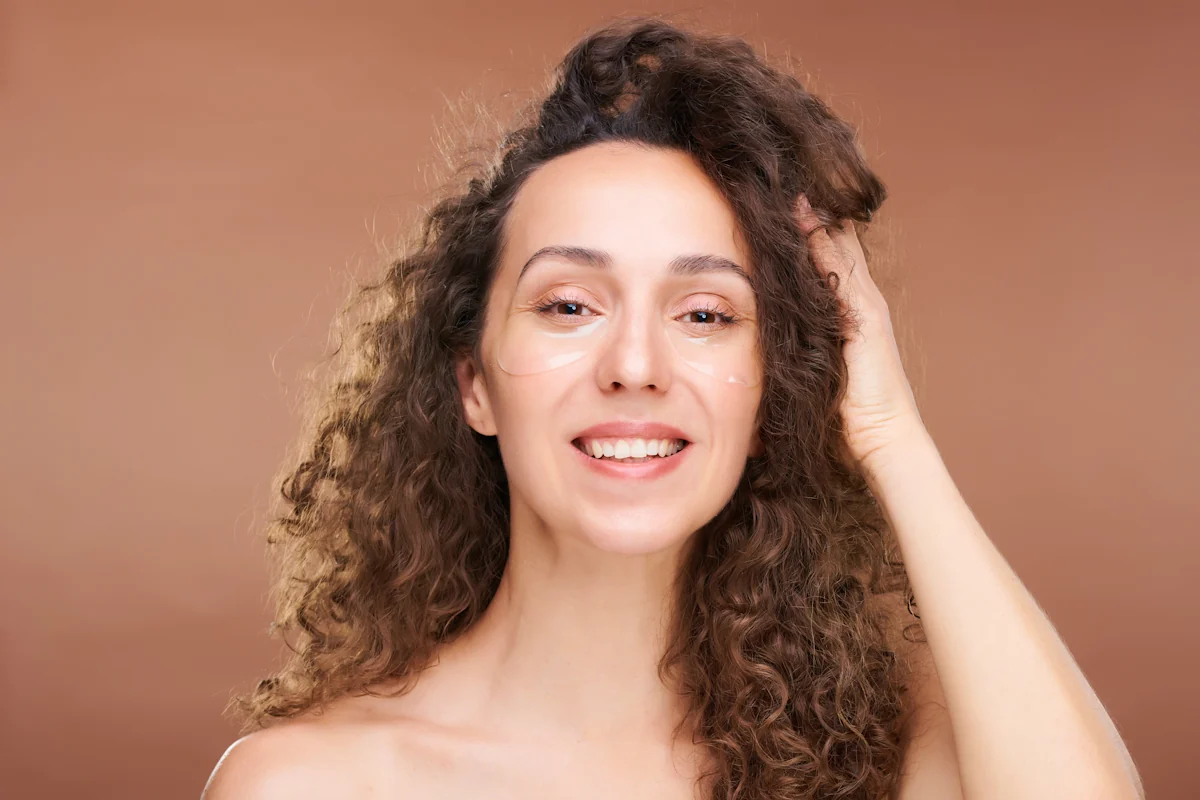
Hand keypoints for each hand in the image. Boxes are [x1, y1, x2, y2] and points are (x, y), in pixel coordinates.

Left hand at [794, 194, 926, 469]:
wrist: (881, 438)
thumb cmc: (845, 415)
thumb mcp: (815, 370)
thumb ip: (800, 348)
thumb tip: (766, 342)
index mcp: (849, 310)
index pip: (830, 255)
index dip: (810, 225)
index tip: (784, 197)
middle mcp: (861, 299)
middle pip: (837, 239)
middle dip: (815, 208)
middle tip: (787, 172)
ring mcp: (866, 303)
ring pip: (839, 244)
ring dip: (817, 213)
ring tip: (792, 179)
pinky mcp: (864, 314)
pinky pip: (840, 267)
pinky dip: (823, 238)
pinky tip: (804, 213)